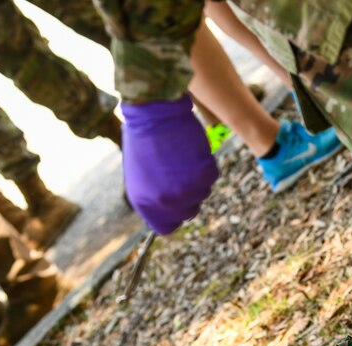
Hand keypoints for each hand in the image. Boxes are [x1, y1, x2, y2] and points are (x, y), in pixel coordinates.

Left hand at [122, 95, 218, 234]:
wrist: (153, 112)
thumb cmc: (144, 140)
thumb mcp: (140, 176)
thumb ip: (155, 198)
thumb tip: (171, 210)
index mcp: (145, 203)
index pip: (165, 227)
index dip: (172, 214)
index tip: (173, 200)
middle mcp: (166, 201)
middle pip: (188, 212)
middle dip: (187, 195)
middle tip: (179, 172)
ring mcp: (186, 189)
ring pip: (202, 193)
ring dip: (196, 177)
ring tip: (181, 157)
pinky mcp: (203, 174)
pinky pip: (211, 177)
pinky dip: (205, 164)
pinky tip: (191, 151)